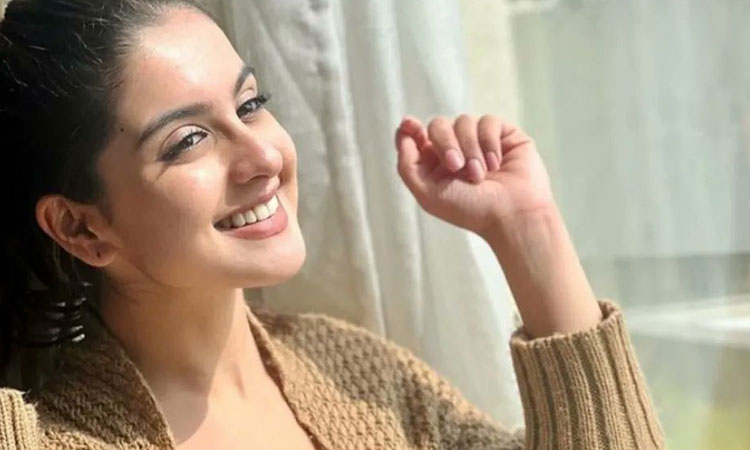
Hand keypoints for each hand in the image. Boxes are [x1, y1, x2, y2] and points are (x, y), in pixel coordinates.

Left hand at [394, 114, 554, 240]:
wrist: (512, 214)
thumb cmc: (471, 210)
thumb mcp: (427, 193)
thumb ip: (407, 164)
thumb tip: (403, 132)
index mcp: (436, 164)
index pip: (418, 136)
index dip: (411, 128)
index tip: (410, 125)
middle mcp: (457, 150)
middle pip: (438, 125)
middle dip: (445, 143)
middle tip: (456, 166)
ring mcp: (480, 141)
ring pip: (463, 121)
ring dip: (470, 149)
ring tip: (480, 174)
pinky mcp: (503, 135)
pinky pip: (488, 121)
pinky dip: (489, 142)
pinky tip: (496, 163)